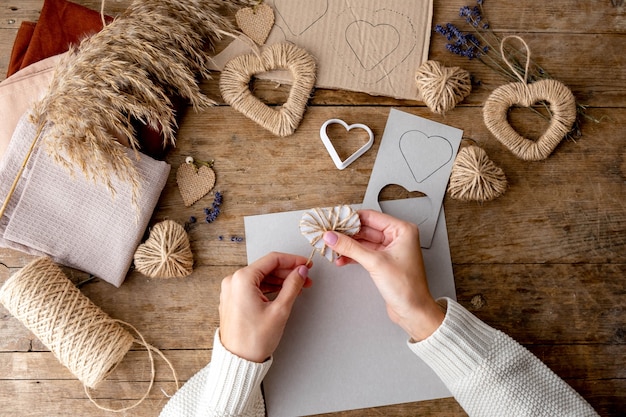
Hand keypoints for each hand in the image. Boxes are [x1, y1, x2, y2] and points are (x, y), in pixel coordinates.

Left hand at [219, 252, 311, 362]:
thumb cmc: (253, 340)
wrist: (238, 361)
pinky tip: (282, 292)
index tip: (306, 264)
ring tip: (298, 286)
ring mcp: (231, 290)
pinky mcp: (232, 299)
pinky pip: (253, 287)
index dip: (292, 260)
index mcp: (242, 279)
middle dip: (287, 271)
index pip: (272, 259)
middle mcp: (233, 281)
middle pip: (266, 268)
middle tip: (305, 277)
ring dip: (279, 280)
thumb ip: (292, 286)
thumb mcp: (280, 310)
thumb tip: (301, 272)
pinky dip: (269, 287)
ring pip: (260, 277)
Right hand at [323, 210, 443, 340]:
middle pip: (365, 228)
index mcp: (402, 230)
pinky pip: (364, 253)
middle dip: (346, 233)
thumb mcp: (375, 263)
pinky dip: (352, 255)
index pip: (371, 217)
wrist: (413, 311)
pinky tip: (341, 258)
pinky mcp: (383, 261)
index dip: (350, 218)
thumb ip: (351, 248)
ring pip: (363, 241)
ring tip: (332, 247)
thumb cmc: (407, 288)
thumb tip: (333, 237)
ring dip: (347, 245)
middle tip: (329, 234)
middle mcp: (397, 237)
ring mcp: (390, 250)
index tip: (334, 220)